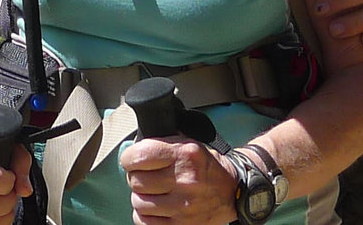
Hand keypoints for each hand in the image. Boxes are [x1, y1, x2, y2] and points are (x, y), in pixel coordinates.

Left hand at [120, 136, 236, 224]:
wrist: (233, 191)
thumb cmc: (205, 166)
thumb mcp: (188, 145)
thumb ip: (161, 145)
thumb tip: (131, 151)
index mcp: (184, 154)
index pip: (138, 156)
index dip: (129, 158)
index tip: (132, 160)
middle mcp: (184, 180)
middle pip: (135, 181)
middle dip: (136, 178)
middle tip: (146, 178)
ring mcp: (183, 206)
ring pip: (138, 203)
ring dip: (141, 198)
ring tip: (152, 194)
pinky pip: (145, 223)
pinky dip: (145, 216)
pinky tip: (154, 209)